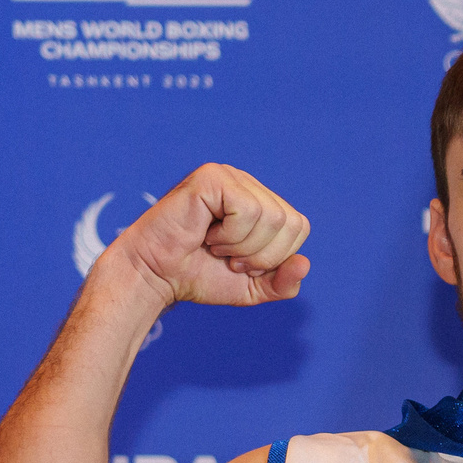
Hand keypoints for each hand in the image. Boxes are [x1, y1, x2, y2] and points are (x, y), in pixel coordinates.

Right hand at [111, 162, 310, 308]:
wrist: (156, 276)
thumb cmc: (198, 275)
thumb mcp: (251, 287)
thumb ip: (282, 283)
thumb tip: (305, 264)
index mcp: (261, 202)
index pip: (299, 227)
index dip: (275, 257)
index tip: (241, 263)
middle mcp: (248, 184)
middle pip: (290, 223)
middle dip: (261, 255)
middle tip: (228, 258)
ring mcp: (230, 175)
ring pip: (271, 217)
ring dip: (242, 247)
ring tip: (215, 246)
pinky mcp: (212, 177)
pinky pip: (247, 210)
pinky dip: (229, 235)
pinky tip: (207, 234)